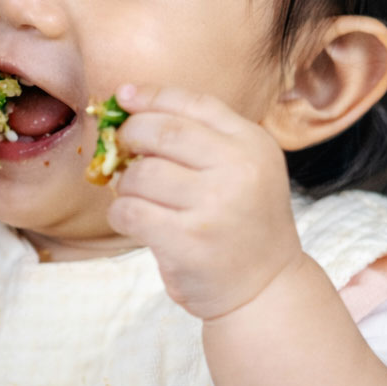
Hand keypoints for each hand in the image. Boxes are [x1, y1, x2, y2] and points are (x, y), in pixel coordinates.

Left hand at [106, 83, 304, 320]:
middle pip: (159, 131)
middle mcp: (239, 168)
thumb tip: (127, 99)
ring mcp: (215, 204)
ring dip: (124, 185)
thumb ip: (197, 137)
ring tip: (137, 197)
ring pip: (139, 174)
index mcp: (253, 143)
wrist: (266, 288)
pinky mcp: (188, 240)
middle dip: (128, 136)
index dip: (151, 96)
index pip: (192, 102)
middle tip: (121, 151)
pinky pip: (130, 211)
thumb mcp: (240, 168)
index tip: (123, 98)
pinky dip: (120, 214)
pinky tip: (133, 221)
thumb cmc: (239, 223)